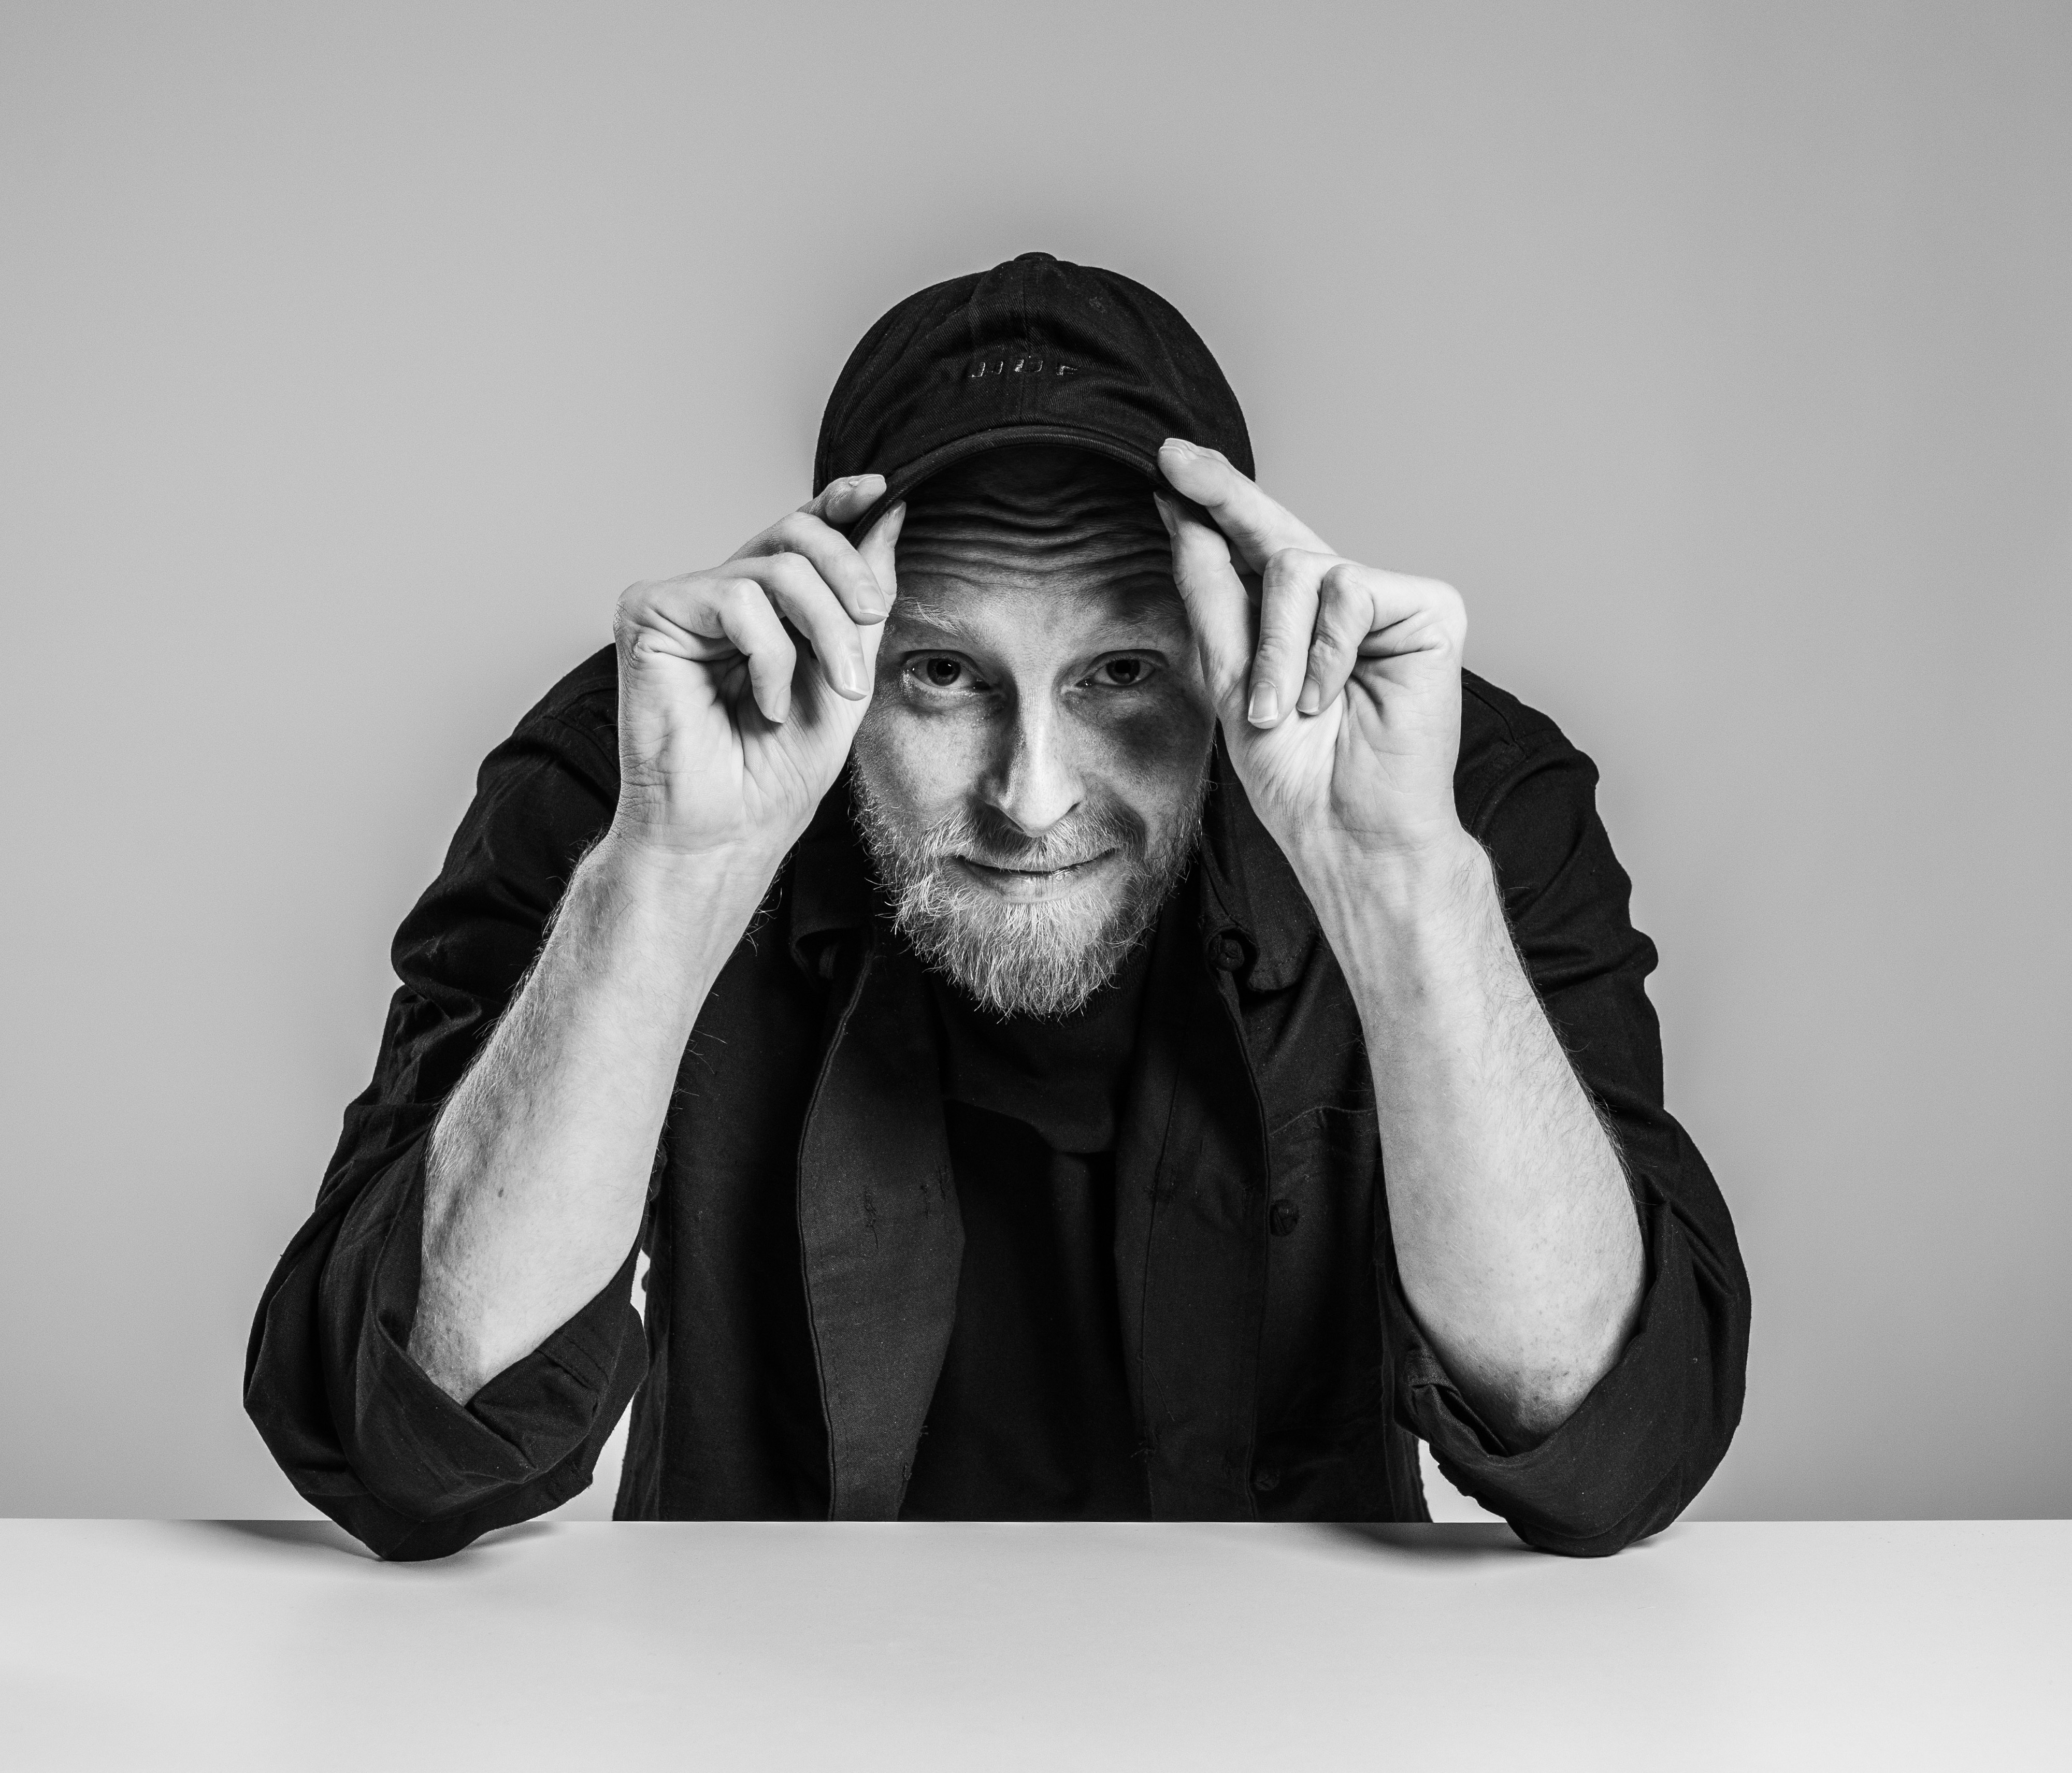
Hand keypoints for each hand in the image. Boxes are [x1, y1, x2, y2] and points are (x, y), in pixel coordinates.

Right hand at [611, 477, 904, 859]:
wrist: (726, 832)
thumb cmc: (775, 773)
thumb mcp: (847, 677)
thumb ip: (864, 600)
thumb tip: (887, 515)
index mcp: (763, 606)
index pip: (800, 532)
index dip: (839, 503)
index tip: (881, 491)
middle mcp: (720, 593)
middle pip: (796, 534)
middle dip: (850, 579)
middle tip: (873, 623)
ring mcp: (682, 600)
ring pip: (778, 568)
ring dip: (823, 631)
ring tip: (824, 691)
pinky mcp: (649, 612)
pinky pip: (738, 600)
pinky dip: (769, 657)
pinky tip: (762, 702)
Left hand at [1154, 439, 1468, 876]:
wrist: (1349, 829)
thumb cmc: (1296, 772)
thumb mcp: (1228, 678)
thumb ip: (1213, 597)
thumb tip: (1188, 520)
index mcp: (1297, 620)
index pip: (1253, 548)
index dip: (1215, 501)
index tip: (1170, 463)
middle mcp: (1343, 602)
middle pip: (1277, 531)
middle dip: (1226, 499)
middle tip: (1177, 463)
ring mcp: (1388, 602)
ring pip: (1300, 567)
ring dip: (1275, 646)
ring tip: (1279, 706)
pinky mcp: (1430, 609)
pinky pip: (1349, 591)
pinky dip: (1324, 652)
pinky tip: (1330, 696)